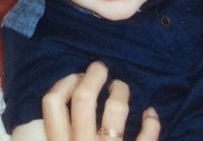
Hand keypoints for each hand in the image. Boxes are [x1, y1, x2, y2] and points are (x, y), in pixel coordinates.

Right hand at [42, 61, 159, 140]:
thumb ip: (59, 132)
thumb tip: (64, 100)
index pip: (52, 102)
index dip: (65, 82)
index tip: (77, 75)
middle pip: (83, 99)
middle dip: (94, 76)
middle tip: (101, 68)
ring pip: (114, 111)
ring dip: (120, 92)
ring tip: (122, 87)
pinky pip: (145, 137)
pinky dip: (151, 122)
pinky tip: (150, 114)